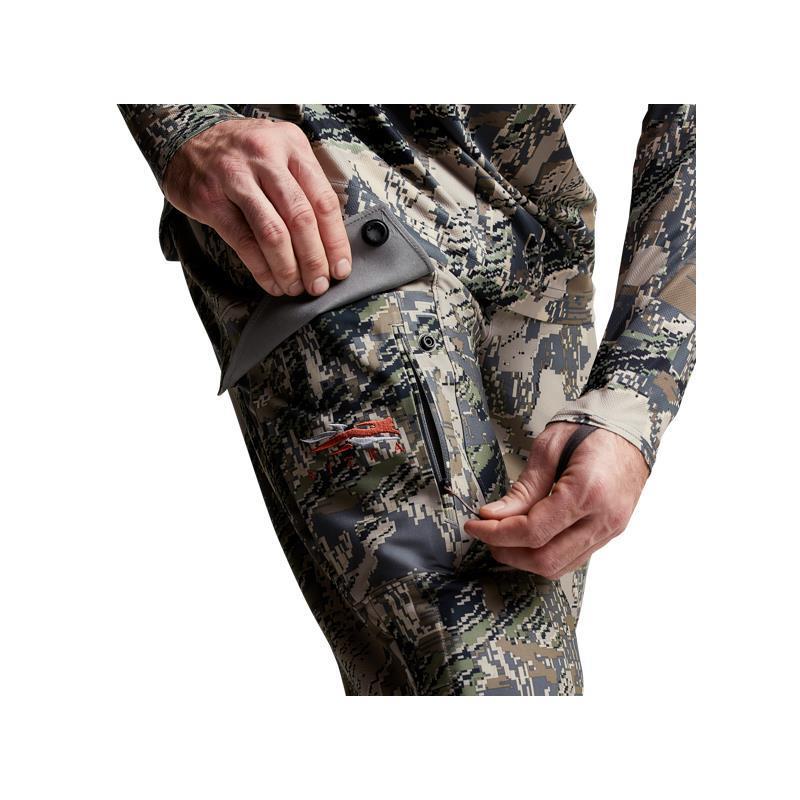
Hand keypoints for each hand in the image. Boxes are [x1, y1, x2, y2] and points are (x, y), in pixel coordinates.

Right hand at [162, 118, 351, 296]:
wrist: (185, 138)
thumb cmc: (243, 155)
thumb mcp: (280, 153)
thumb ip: (304, 186)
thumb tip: (330, 242)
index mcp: (292, 146)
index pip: (324, 200)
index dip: (335, 241)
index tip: (340, 268)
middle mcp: (266, 157)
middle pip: (301, 218)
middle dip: (314, 259)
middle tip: (319, 285)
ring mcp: (235, 176)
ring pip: (273, 232)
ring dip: (288, 268)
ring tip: (295, 287)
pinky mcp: (211, 199)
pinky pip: (243, 241)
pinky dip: (261, 268)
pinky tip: (271, 282)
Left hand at [463, 422, 649, 578]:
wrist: (630, 428)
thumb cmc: (591, 429)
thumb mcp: (549, 448)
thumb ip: (523, 488)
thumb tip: (494, 516)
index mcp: (588, 492)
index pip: (534, 531)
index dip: (497, 533)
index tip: (476, 525)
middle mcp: (604, 518)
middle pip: (546, 559)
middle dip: (508, 552)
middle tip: (486, 535)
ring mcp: (611, 529)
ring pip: (560, 566)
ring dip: (525, 559)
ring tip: (504, 538)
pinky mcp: (611, 532)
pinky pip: (573, 558)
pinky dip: (546, 554)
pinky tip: (529, 539)